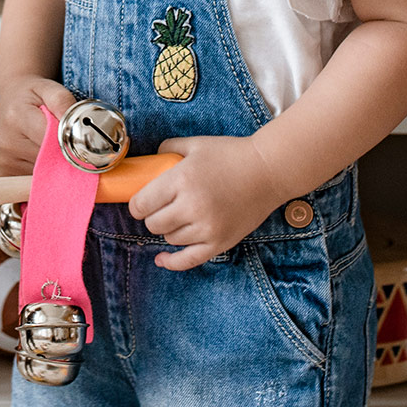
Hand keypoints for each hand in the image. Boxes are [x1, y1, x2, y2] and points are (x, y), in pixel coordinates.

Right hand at [0, 75, 76, 176]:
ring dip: (55, 163)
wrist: (11, 98)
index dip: (71, 143)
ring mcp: (5, 160)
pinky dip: (45, 169)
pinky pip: (34, 177)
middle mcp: (8, 143)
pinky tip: (43, 154)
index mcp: (17, 118)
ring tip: (54, 145)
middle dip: (65, 154)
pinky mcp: (5, 171)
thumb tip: (77, 122)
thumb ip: (63, 101)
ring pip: (44, 172)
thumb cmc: (32, 94)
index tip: (83, 141)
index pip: (52, 141)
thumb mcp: (49, 87)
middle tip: (71, 141)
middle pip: (50, 160)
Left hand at [130, 135, 294, 270]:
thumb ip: (167, 149)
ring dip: (170, 229)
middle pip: (153, 224)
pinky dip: (172, 262)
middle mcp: (192, 206)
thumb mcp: (195, 144)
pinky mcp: (220, 242)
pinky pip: (188, 260)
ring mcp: (207, 227)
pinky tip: (161, 259)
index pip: (141, 204)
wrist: (269, 171)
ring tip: (181, 216)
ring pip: (170, 239)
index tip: (141, 202)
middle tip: (162, 207)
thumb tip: (149, 163)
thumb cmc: (231, 155)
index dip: (137, 204)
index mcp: (182, 179)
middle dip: (153, 216)